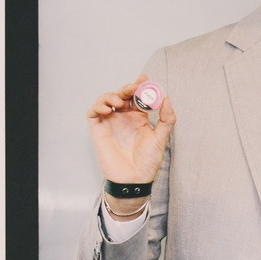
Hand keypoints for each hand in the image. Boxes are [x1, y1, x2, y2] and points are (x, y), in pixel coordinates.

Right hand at [87, 74, 175, 206]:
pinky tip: (108, 109)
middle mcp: (124, 118)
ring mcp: (110, 122)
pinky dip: (98, 106)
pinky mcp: (98, 129)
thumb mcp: (161, 138)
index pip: (137, 96)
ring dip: (111, 95)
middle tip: (133, 88)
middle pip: (122, 95)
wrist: (134, 179)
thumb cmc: (147, 161)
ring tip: (120, 101)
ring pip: (106, 100)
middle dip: (127, 88)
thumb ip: (167, 119)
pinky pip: (93, 112)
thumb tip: (167, 99)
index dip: (140, 86)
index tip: (144, 79)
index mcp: (139, 118)